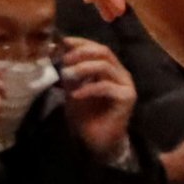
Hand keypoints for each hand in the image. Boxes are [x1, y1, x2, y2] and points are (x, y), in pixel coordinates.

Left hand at [56, 38, 137, 157]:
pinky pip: (106, 87)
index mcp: (110, 68)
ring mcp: (126, 85)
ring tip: (67, 75)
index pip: (98, 47)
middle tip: (65, 59)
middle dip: (82, 52)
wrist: (97, 142)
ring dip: (83, 68)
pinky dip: (88, 88)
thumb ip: (69, 71)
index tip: (63, 41)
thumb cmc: (86, 115)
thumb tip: (56, 51)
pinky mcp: (127, 98)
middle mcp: (121, 73)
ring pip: (105, 66)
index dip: (81, 42)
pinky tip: (75, 95)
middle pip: (104, 51)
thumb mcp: (73, 88)